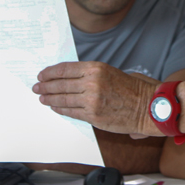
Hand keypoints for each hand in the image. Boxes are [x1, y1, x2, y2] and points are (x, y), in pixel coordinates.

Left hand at [33, 61, 159, 135]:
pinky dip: (60, 109)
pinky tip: (55, 107)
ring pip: (63, 99)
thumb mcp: (111, 73)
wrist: (147, 107)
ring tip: (42, 98)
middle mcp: (92, 83)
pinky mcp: (93, 116)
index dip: (50, 72)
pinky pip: (71, 112)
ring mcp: (91, 100)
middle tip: (37, 87)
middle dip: (46, 86)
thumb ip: (91, 75)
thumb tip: (69, 79)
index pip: (65, 69)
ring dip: (49, 98)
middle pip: (61, 84)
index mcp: (96, 68)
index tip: (42, 75)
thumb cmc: (132, 89)